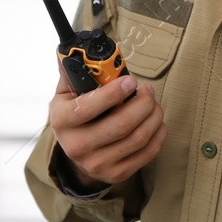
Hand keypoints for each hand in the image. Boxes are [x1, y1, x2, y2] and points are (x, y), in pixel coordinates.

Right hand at [49, 58, 167, 185]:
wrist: (78, 154)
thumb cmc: (75, 115)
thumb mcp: (66, 94)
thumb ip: (73, 71)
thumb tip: (73, 48)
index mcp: (62, 122)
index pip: (88, 108)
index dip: (113, 93)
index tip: (131, 80)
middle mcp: (77, 147)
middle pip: (120, 125)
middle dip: (142, 103)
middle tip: (148, 90)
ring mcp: (98, 164)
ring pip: (138, 138)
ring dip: (154, 115)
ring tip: (153, 102)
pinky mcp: (117, 173)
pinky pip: (148, 152)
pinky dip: (159, 133)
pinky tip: (157, 121)